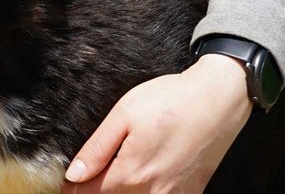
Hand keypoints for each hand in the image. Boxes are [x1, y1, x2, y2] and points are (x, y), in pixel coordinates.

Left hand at [62, 54, 252, 193]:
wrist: (219, 99)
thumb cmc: (170, 101)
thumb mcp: (123, 115)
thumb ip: (97, 149)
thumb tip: (74, 175)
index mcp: (131, 175)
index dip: (73, 188)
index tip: (65, 182)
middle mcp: (153, 193)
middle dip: (95, 191)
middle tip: (88, 174)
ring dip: (121, 192)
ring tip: (114, 173)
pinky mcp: (192, 192)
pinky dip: (146, 192)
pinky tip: (143, 177)